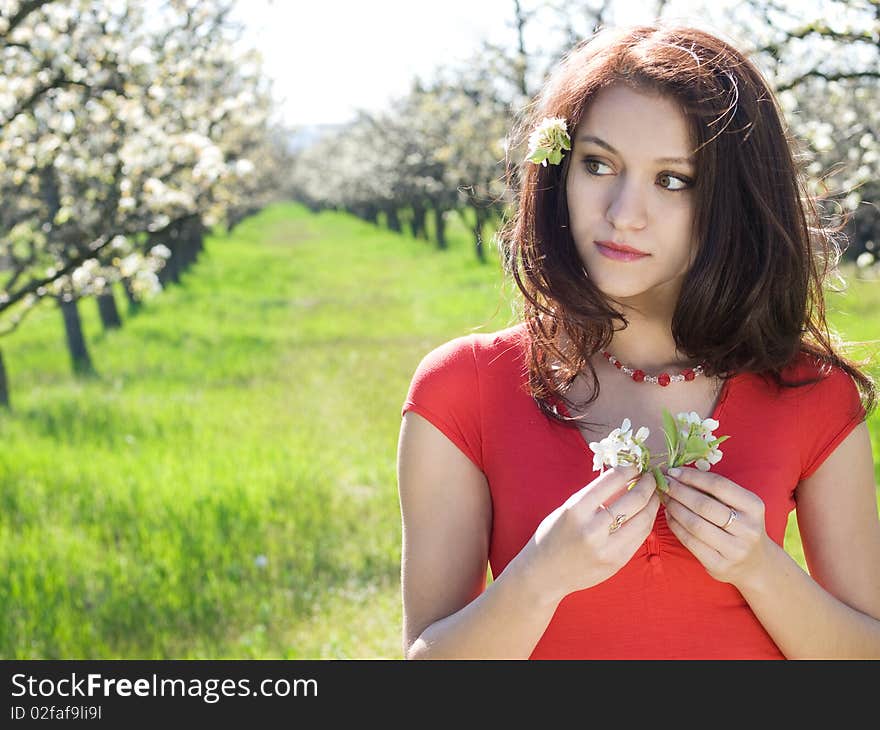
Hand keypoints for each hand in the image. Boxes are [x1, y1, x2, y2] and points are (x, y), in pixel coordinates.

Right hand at [523, 465, 660, 603]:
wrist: (544, 573)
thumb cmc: (552, 536)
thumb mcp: (567, 509)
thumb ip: (594, 496)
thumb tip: (623, 477)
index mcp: (576, 510)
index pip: (612, 481)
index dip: (629, 469)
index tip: (635, 465)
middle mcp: (592, 529)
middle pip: (634, 499)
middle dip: (647, 484)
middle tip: (650, 477)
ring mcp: (607, 548)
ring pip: (643, 519)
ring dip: (652, 503)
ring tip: (653, 494)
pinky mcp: (617, 562)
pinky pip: (640, 537)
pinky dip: (646, 521)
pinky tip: (646, 513)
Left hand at [663, 466, 772, 587]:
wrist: (755, 564)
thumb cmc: (740, 525)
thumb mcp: (740, 505)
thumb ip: (715, 490)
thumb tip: (678, 473)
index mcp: (754, 506)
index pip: (719, 485)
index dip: (692, 477)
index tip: (673, 471)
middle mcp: (747, 528)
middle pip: (704, 505)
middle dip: (679, 491)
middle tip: (664, 484)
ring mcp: (734, 549)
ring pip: (695, 524)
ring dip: (674, 508)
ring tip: (665, 498)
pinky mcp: (719, 565)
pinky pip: (690, 541)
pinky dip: (675, 526)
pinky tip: (669, 515)